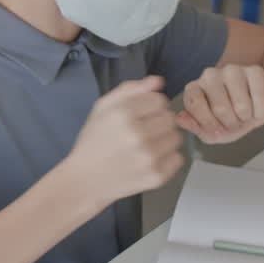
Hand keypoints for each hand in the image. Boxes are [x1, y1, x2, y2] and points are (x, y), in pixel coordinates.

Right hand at [56, 76, 183, 210]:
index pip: (159, 99)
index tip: (140, 115)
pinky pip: (178, 158)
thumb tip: (157, 81)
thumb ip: (129, 90)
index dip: (149, 106)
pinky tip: (149, 159)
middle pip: (170, 117)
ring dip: (164, 139)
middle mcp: (138, 135)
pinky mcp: (157, 176)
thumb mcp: (102, 108)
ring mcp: (149, 157)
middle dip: (158, 121)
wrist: (85, 181)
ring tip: (146, 146)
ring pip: (176, 136)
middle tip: (142, 131)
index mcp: (123, 114)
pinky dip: (167, 158)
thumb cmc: (93, 143)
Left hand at [175, 64, 263, 143]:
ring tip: (244, 116)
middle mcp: (210, 75)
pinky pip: (259, 96)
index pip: (194, 104)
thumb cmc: (230, 120)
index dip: (208, 123)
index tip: (216, 131)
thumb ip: (195, 127)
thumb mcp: (211, 132)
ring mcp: (232, 70)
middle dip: (230, 124)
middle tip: (233, 123)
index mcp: (194, 89)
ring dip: (245, 118)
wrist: (257, 110)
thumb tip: (179, 118)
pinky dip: (260, 111)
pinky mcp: (255, 71)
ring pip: (240, 104)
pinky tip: (257, 110)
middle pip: (219, 108)